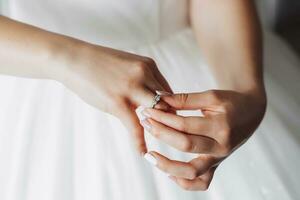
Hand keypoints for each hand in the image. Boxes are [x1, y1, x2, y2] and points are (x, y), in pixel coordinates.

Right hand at [58, 42, 171, 153]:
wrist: (73, 59)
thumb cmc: (99, 63)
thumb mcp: (127, 64)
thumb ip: (142, 78)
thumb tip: (150, 96)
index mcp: (148, 65)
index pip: (168, 91)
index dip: (169, 107)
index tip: (166, 119)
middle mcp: (144, 75)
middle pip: (167, 103)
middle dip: (168, 119)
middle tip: (167, 132)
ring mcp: (132, 88)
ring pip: (157, 114)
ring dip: (158, 128)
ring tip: (157, 140)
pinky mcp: (118, 103)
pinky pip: (135, 127)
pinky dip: (140, 142)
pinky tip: (142, 152)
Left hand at [141, 89, 265, 189]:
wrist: (251, 112)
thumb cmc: (231, 102)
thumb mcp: (211, 96)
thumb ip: (185, 99)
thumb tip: (160, 99)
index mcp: (221, 127)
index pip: (184, 125)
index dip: (163, 118)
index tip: (148, 111)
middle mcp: (221, 146)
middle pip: (185, 145)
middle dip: (160, 134)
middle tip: (145, 123)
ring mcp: (219, 158)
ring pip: (192, 172)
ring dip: (167, 165)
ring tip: (149, 155)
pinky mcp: (217, 164)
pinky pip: (202, 182)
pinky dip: (185, 183)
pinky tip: (169, 174)